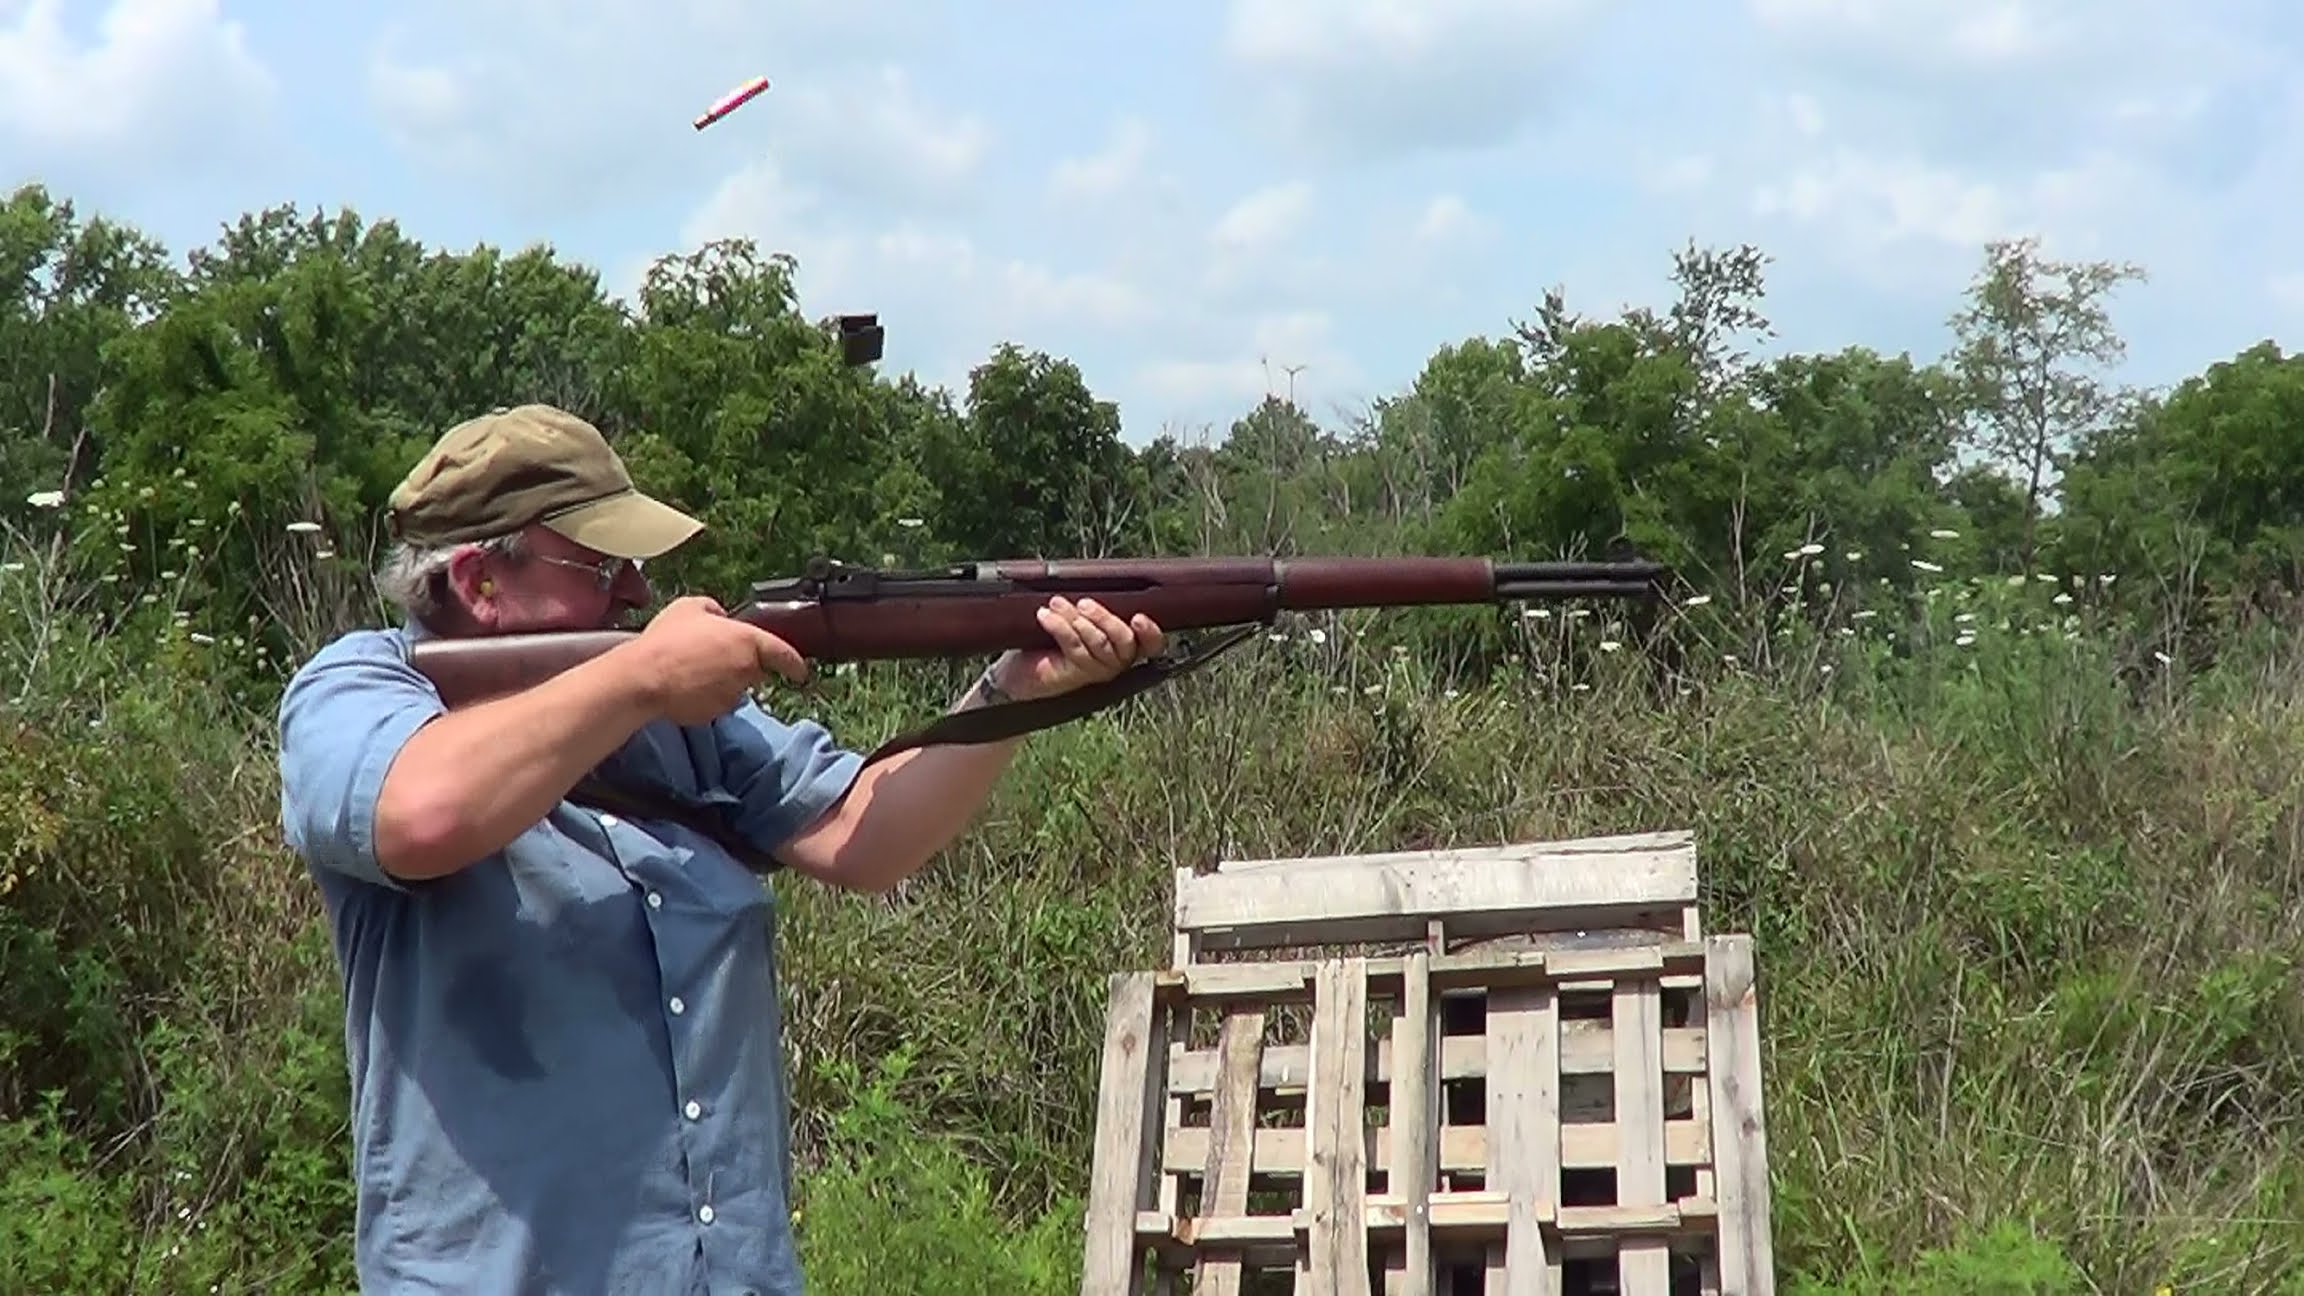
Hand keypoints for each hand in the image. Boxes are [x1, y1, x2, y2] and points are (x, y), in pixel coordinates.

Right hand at [626, 596, 809, 724]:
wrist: (645, 677)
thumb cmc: (668, 639)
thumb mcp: (690, 607)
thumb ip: (713, 609)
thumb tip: (721, 616)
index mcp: (748, 640)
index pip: (784, 654)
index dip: (794, 663)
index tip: (800, 671)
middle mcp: (747, 670)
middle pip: (755, 670)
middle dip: (742, 666)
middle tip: (712, 657)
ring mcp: (732, 694)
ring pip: (735, 688)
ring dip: (723, 681)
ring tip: (693, 669)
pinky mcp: (716, 713)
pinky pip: (717, 703)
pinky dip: (707, 696)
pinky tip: (686, 685)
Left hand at [990, 596, 1165, 701]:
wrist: (1021, 667)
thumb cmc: (1055, 636)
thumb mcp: (1079, 616)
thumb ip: (1094, 604)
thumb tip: (1095, 576)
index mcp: (1127, 645)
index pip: (1152, 645)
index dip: (1151, 633)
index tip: (1139, 618)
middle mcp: (1118, 661)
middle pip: (1125, 641)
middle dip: (1105, 619)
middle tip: (1084, 603)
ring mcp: (1099, 670)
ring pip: (1098, 643)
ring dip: (1076, 619)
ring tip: (1056, 604)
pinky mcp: (1076, 674)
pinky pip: (1074, 647)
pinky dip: (1059, 627)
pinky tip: (1044, 616)